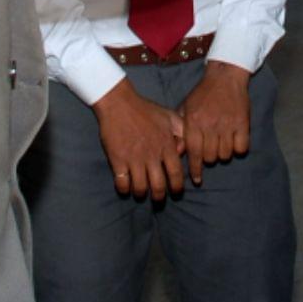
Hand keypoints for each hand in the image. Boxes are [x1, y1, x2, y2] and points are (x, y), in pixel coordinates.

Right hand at [93, 81, 186, 200]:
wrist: (119, 103)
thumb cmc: (145, 109)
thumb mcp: (170, 116)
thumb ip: (182, 132)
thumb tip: (185, 150)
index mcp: (166, 145)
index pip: (176, 174)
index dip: (177, 187)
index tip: (176, 192)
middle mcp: (152, 155)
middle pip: (158, 186)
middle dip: (159, 197)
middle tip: (157, 198)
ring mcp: (134, 159)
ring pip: (140, 188)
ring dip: (141, 193)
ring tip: (141, 192)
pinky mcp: (117, 160)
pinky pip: (121, 183)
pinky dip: (124, 189)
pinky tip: (125, 187)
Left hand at [178, 62, 252, 184]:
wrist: (225, 77)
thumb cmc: (203, 94)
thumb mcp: (186, 108)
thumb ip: (180, 130)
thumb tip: (177, 151)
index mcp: (194, 121)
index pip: (193, 152)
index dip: (195, 169)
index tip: (197, 179)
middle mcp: (210, 125)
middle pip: (210, 157)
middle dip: (209, 158)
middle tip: (210, 150)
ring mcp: (227, 125)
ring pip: (225, 155)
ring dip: (223, 153)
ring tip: (221, 143)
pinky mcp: (243, 123)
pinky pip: (241, 148)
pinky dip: (238, 148)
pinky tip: (234, 140)